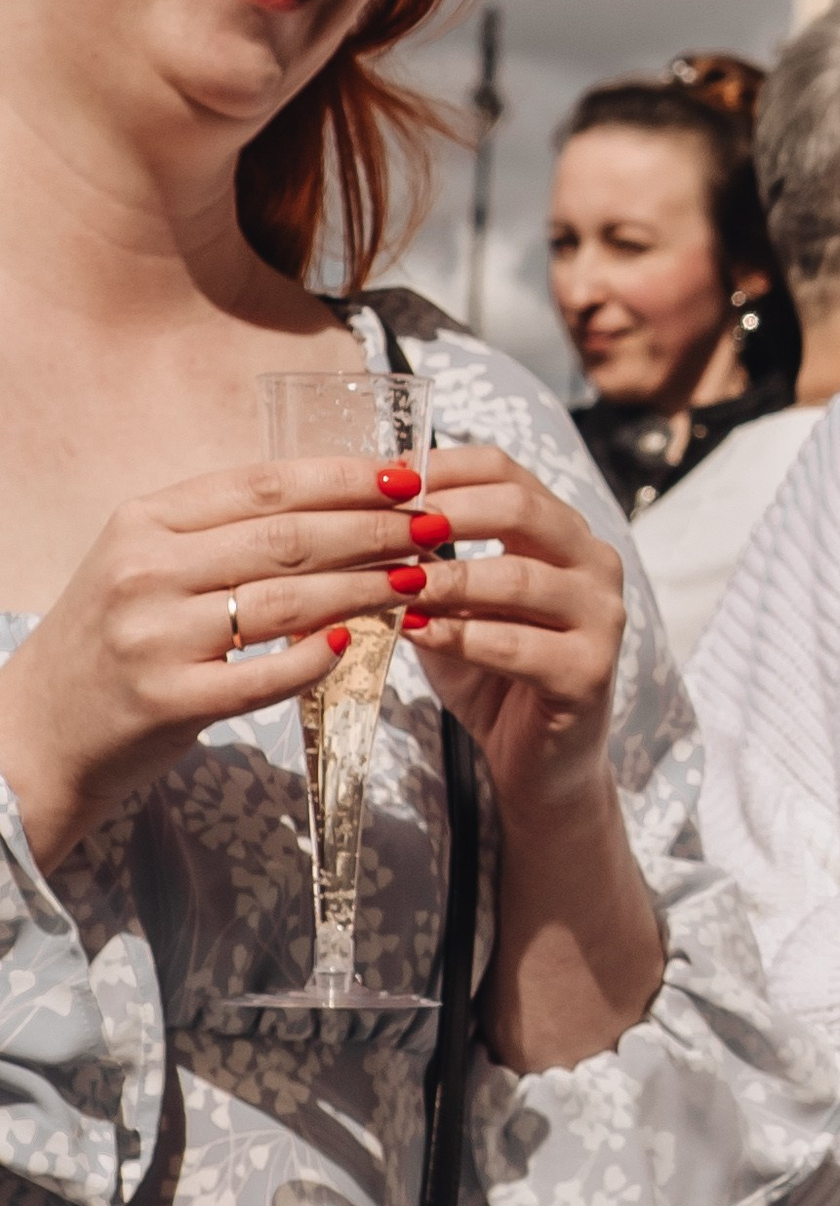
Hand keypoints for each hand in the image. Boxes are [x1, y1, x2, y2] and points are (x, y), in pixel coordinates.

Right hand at [0, 452, 460, 871]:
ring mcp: (155, 637)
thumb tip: (332, 499)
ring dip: (364, 589)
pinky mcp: (168, 701)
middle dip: (374, 531)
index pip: (263, 486)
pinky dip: (316, 658)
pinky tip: (356, 643)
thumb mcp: (146, 563)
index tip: (408, 475)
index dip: (344, 478)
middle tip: (435, 528)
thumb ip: (219, 531)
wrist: (37, 730)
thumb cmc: (112, 638)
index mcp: (145, 521)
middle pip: (287, 539)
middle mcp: (146, 570)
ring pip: (286, 602)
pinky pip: (263, 675)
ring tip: (418, 581)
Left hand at [392, 446, 629, 818]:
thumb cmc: (492, 674)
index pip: (505, 470)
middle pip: (521, 508)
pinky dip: (461, 637)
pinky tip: (414, 634)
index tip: (380, 480)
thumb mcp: (454, 605)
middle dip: (445, 511)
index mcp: (564, 533)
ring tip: (392, 583)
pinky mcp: (590, 673)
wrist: (539, 761)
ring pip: (519, 577)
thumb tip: (358, 515)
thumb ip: (425, 560)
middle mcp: (595, 564)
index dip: (440, 467)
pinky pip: (518, 646)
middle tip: (385, 525)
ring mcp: (602, 618)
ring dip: (446, 578)